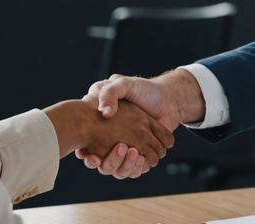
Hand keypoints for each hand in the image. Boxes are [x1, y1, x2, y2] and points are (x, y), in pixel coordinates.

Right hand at [44, 99, 173, 178]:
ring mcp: (131, 150)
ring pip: (121, 170)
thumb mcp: (121, 84)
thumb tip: (105, 113)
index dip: (87, 155)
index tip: (90, 155)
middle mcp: (115, 143)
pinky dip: (139, 166)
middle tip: (122, 146)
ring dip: (126, 165)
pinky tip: (142, 156)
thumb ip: (109, 93)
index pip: (88, 150)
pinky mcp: (145, 154)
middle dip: (111, 161)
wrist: (167, 98)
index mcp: (103, 129)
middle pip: (105, 166)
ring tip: (133, 150)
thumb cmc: (142, 90)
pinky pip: (138, 169)